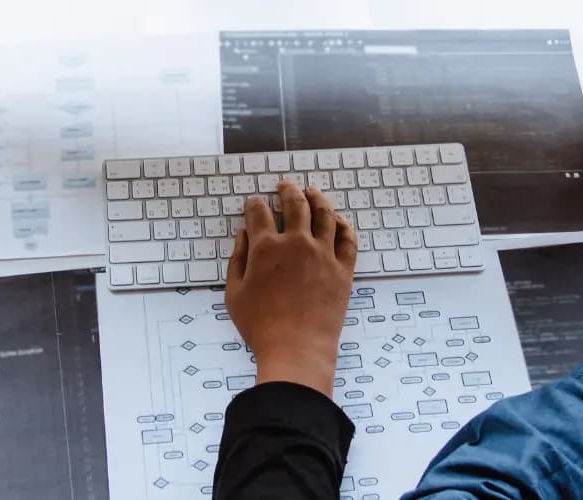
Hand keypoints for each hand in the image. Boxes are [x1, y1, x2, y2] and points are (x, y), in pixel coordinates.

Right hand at [226, 181, 358, 395]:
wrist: (297, 349)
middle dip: (287, 191)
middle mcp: (297, 243)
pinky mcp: (343, 270)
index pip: (259, 213)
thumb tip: (243, 236)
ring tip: (312, 191)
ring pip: (324, 214)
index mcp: (266, 248)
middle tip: (284, 186)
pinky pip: (347, 239)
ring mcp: (323, 254)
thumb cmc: (261, 327)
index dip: (254, 204)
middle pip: (295, 204)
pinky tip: (338, 220)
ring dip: (317, 198)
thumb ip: (237, 260)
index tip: (254, 203)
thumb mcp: (234, 294)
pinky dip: (342, 225)